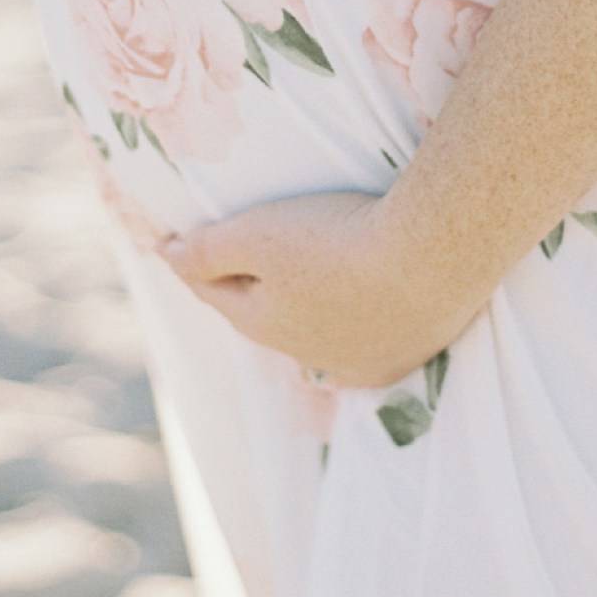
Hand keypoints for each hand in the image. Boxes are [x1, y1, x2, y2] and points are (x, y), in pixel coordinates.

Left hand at [159, 190, 481, 389]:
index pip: (216, 292)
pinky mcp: (405, 357)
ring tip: (298, 298)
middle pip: (265, 318)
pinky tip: (357, 335)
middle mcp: (305, 354)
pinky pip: (365, 356)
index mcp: (263, 324)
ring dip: (303, 320)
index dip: (196, 263)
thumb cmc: (336, 240)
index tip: (174, 243)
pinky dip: (353, 341)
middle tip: (236, 266)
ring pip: (315, 342)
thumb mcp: (259, 233)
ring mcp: (358, 362)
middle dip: (248, 294)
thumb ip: (208, 250)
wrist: (431, 258)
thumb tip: (165, 257)